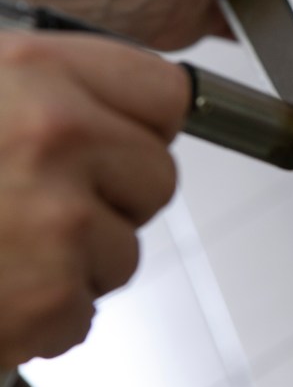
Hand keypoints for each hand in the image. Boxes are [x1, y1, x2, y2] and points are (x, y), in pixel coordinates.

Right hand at [0, 31, 189, 365]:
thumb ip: (40, 91)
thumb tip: (117, 115)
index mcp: (35, 68)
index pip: (164, 94)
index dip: (140, 126)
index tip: (116, 143)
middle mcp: (54, 134)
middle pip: (156, 177)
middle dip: (109, 200)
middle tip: (36, 208)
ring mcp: (56, 219)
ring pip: (124, 251)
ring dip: (72, 263)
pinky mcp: (46, 298)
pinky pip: (83, 311)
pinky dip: (40, 318)